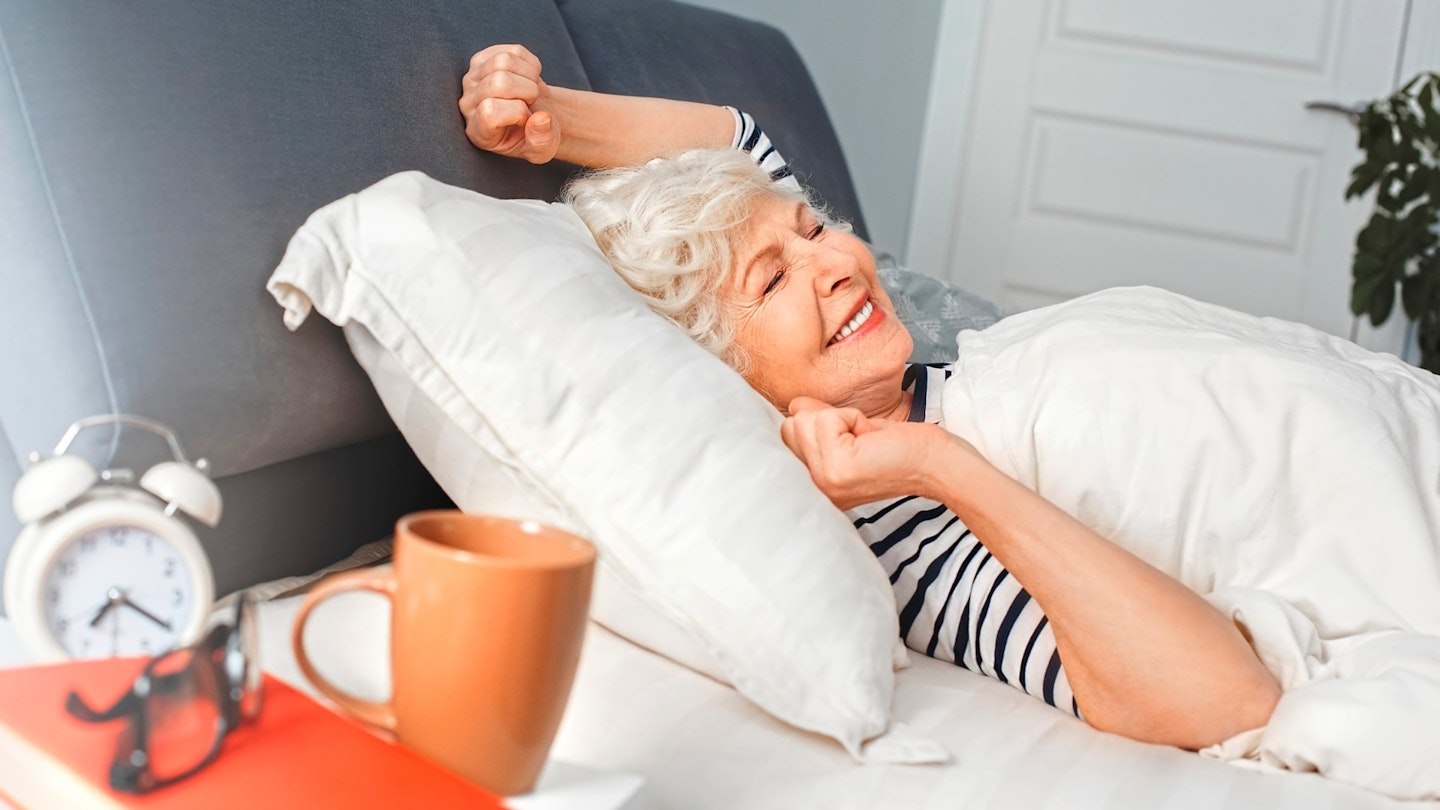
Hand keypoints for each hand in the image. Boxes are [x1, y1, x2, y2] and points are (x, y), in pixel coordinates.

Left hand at [459, 44, 559, 162]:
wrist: (535, 117)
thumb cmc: (535, 136)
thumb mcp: (542, 148)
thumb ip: (542, 141)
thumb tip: (541, 118)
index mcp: (478, 132)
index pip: (490, 111)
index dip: (518, 113)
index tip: (526, 119)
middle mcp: (467, 104)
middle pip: (499, 82)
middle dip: (528, 91)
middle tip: (531, 103)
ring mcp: (472, 78)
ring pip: (504, 61)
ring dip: (529, 75)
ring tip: (530, 91)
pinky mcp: (483, 58)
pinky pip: (513, 51)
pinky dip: (531, 64)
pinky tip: (529, 79)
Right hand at [780, 397, 962, 509]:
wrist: (938, 464)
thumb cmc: (902, 449)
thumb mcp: (850, 435)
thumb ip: (817, 423)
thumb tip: (795, 406)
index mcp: (814, 487)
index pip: (784, 438)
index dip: (816, 426)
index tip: (849, 441)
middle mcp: (814, 489)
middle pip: (789, 426)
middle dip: (828, 420)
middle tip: (861, 440)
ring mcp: (824, 480)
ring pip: (804, 419)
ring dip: (841, 419)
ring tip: (867, 440)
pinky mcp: (837, 467)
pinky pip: (826, 418)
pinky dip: (852, 418)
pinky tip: (872, 438)